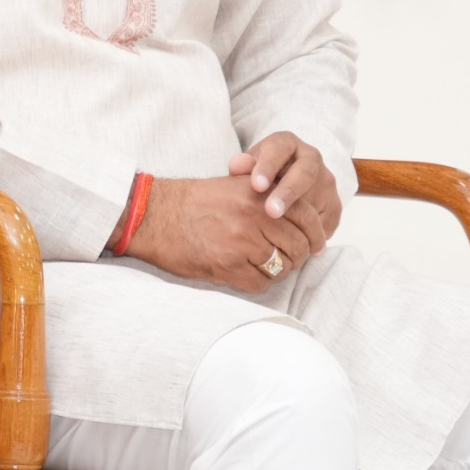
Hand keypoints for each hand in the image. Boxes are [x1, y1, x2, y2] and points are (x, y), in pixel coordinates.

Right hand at [123, 173, 317, 293]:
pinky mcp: (226, 265)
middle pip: (297, 245)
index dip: (316, 234)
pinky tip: (245, 273)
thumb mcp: (233, 186)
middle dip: (297, 256)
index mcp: (258, 194)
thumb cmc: (190, 202)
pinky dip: (257, 282)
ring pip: (281, 267)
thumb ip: (267, 196)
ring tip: (264, 265)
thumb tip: (301, 216)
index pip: (306, 217)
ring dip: (277, 270)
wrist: (152, 216)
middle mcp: (253, 216)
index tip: (317, 245)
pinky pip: (260, 283)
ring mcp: (241, 242)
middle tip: (289, 259)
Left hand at [232, 132, 341, 250]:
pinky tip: (300, 246)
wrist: (280, 187)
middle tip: (272, 211)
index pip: (279, 149)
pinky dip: (314, 233)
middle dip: (288, 193)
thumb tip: (237, 165)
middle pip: (304, 173)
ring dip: (301, 216)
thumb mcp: (246, 170)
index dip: (268, 167)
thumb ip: (242, 168)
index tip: (256, 186)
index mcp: (286, 144)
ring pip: (318, 197)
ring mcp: (326, 180)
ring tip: (284, 234)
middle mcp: (311, 158)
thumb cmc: (255, 178)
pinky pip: (327, 220)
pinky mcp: (335, 204)